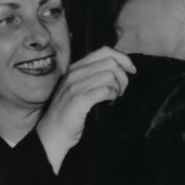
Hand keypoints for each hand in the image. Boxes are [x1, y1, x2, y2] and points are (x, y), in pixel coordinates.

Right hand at [37, 46, 135, 171]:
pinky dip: (112, 95)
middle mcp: (75, 73)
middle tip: (122, 90)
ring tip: (115, 97)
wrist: (52, 133)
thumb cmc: (69, 113)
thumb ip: (94, 77)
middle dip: (123, 76)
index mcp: (76, 67)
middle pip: (110, 62)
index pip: (105, 51)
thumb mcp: (79, 88)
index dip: (123, 58)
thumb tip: (118, 71)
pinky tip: (110, 101)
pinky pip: (104, 90)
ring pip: (109, 75)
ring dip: (118, 87)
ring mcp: (75, 86)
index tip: (132, 70)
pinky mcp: (79, 100)